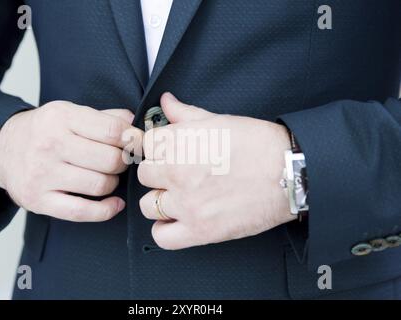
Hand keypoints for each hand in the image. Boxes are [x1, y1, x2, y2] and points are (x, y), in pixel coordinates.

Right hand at [0, 101, 142, 221]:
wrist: (1, 148)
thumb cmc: (44, 131)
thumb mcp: (70, 112)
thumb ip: (105, 117)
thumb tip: (135, 123)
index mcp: (62, 117)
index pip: (113, 130)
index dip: (134, 139)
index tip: (138, 144)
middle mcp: (50, 144)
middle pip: (110, 160)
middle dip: (123, 162)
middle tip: (119, 161)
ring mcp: (42, 174)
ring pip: (101, 185)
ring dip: (113, 183)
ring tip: (107, 176)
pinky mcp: (38, 200)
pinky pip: (83, 212)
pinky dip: (106, 210)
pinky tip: (114, 203)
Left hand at [138, 93, 294, 249]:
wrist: (289, 172)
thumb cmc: (257, 143)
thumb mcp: (219, 120)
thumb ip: (185, 113)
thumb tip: (166, 101)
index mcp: (179, 141)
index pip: (145, 145)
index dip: (157, 150)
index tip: (167, 154)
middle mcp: (176, 172)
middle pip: (144, 175)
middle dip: (158, 174)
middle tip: (177, 175)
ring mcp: (187, 203)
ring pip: (148, 205)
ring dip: (160, 202)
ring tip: (179, 198)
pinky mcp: (200, 230)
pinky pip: (162, 236)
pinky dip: (165, 230)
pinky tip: (178, 220)